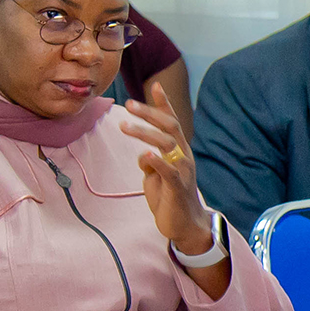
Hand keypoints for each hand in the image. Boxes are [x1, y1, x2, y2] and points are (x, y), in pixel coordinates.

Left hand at [119, 85, 215, 254]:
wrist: (185, 224)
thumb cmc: (170, 197)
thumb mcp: (156, 174)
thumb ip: (150, 160)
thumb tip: (143, 154)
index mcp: (179, 151)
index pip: (172, 122)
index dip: (164, 104)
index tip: (155, 85)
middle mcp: (184, 156)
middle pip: (170, 127)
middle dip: (150, 113)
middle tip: (129, 104)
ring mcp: (183, 171)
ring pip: (166, 144)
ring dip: (144, 133)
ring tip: (124, 126)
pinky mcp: (178, 187)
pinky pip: (169, 171)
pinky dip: (157, 162)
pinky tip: (144, 156)